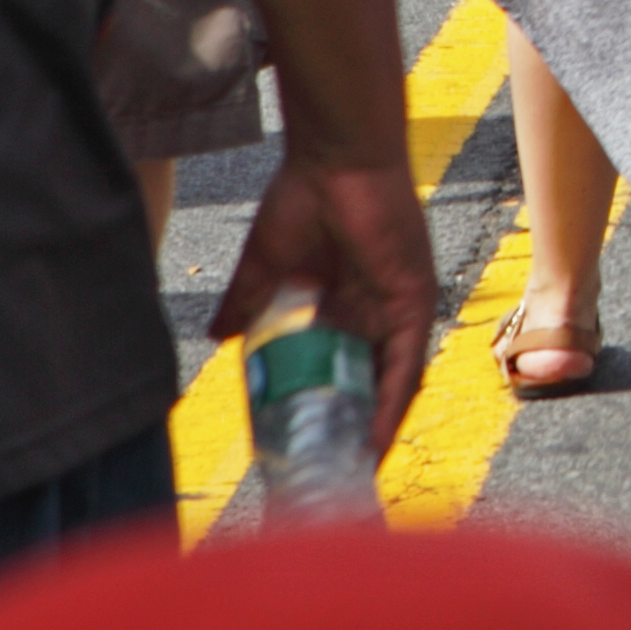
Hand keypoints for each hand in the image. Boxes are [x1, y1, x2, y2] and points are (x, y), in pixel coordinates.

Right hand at [208, 156, 439, 454]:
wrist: (334, 155)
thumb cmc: (304, 195)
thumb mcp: (267, 264)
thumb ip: (247, 301)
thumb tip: (218, 335)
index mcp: (348, 303)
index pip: (342, 368)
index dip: (330, 407)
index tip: (308, 445)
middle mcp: (378, 311)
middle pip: (370, 383)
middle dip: (354, 428)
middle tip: (332, 474)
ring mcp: (399, 308)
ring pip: (392, 383)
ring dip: (376, 429)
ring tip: (354, 473)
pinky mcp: (412, 301)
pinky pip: (407, 363)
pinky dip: (392, 402)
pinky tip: (374, 438)